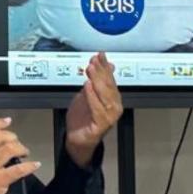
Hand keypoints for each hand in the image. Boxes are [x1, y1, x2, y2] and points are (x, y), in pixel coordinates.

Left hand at [65, 53, 122, 167]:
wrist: (77, 138)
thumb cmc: (83, 118)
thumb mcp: (87, 94)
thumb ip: (97, 80)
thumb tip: (108, 65)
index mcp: (113, 98)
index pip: (110, 79)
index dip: (105, 66)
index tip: (99, 55)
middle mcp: (114, 106)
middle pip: (109, 86)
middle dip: (101, 72)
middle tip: (94, 61)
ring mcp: (110, 116)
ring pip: (106, 96)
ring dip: (98, 81)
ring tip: (91, 70)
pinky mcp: (103, 124)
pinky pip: (98, 108)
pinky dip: (92, 97)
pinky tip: (88, 87)